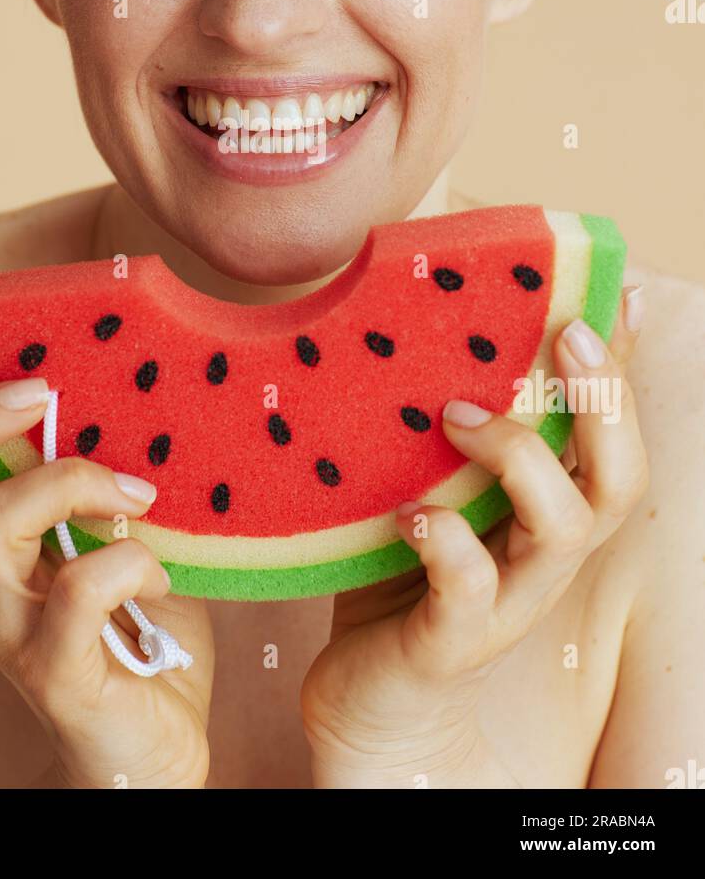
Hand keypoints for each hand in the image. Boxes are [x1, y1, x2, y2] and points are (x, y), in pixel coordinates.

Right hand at [0, 326, 213, 788]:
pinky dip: (127, 560)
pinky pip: (75, 592)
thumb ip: (112, 486)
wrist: (155, 755)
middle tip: (42, 390)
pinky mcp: (52, 673)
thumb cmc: (142, 637)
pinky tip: (160, 573)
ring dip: (69, 482)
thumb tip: (145, 400)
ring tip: (137, 489)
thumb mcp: (122, 541)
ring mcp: (8, 630)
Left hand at [300, 285, 647, 787]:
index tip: (617, 292)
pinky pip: (471, 588)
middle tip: (564, 334)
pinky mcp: (454, 637)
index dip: (621, 365)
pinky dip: (444, 542)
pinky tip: (409, 514)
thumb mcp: (434, 487)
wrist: (371, 699)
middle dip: (605, 400)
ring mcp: (508, 599)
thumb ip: (449, 426)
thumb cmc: (403, 574)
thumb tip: (443, 328)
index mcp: (544, 508)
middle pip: (619, 478)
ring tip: (455, 417)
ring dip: (518, 458)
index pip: (608, 430)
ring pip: (562, 528)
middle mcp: (544, 553)